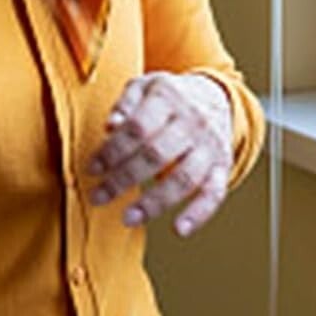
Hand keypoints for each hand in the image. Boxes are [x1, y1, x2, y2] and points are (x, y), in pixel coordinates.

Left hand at [87, 72, 234, 236]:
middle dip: (123, 179)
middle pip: (157, 154)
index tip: (92, 169)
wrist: (215, 96)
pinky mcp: (222, 165)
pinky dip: (199, 213)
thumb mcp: (145, 87)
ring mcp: (210, 144)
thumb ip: (125, 103)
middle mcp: (193, 120)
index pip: (138, 128)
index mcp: (170, 97)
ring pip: (184, 177)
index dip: (112, 151)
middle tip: (99, 197)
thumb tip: (111, 125)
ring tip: (128, 218)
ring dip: (154, 202)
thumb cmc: (170, 98)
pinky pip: (214, 192)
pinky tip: (179, 229)